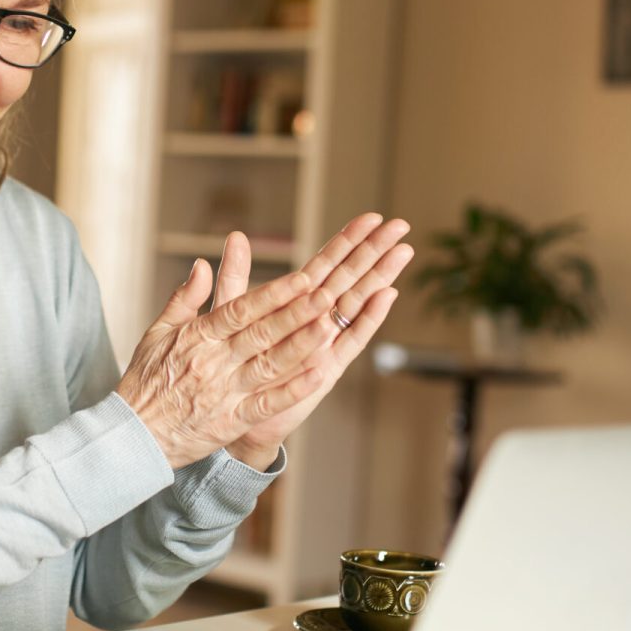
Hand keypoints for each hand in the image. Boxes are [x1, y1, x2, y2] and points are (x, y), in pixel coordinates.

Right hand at [116, 260, 343, 468]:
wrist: (133, 434)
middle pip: (260, 333)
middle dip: (295, 313)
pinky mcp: (231, 421)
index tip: (301, 279)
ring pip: (268, 365)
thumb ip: (184, 298)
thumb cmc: (145, 381)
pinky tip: (318, 375)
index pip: (240, 309)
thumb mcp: (157, 333)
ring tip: (329, 327)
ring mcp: (224, 392)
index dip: (273, 294)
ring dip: (300, 346)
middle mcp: (214, 361)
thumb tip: (202, 264)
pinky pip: (267, 403)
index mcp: (197, 337)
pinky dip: (292, 390)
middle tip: (325, 295)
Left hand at [217, 216, 413, 466]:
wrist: (230, 413)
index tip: (371, 217)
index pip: (326, 264)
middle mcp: (316, 319)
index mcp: (295, 303)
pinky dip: (369, 318)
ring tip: (403, 252)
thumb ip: (235, 277)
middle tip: (401, 225)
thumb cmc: (230, 365)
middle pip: (350, 277)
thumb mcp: (228, 314)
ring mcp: (325, 343)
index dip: (348, 240)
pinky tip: (387, 295)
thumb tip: (236, 236)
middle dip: (375, 250)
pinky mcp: (327, 368)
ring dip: (380, 276)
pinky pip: (351, 339)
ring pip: (357, 302)